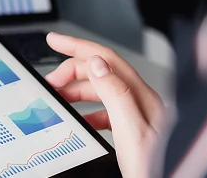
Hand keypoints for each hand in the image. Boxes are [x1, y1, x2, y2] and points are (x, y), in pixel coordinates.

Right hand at [45, 33, 164, 177]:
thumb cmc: (156, 166)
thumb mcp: (131, 129)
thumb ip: (115, 93)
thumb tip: (96, 63)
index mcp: (140, 95)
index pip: (105, 58)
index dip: (77, 46)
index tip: (55, 41)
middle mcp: (140, 100)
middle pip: (100, 71)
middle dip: (71, 71)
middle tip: (50, 82)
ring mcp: (138, 113)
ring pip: (101, 90)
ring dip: (76, 91)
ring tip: (59, 98)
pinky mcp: (133, 128)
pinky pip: (106, 110)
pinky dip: (87, 110)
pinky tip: (80, 119)